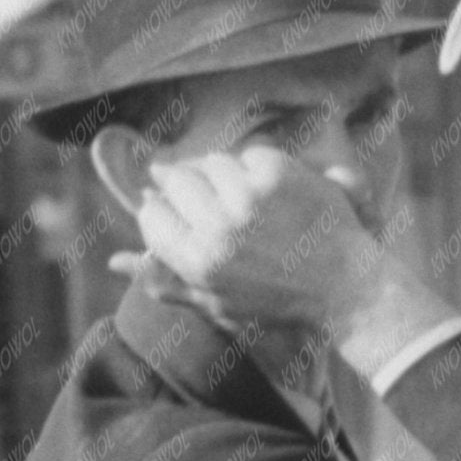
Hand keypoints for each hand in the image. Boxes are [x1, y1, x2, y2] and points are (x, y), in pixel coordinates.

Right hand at [127, 143, 393, 343]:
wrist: (345, 289)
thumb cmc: (279, 303)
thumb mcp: (218, 303)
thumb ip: (166, 281)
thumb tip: (115, 261)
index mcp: (198, 263)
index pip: (152, 216)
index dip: (162, 210)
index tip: (177, 212)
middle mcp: (217, 228)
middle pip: (176, 180)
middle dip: (187, 184)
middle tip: (212, 199)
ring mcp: (247, 198)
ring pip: (211, 163)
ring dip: (221, 174)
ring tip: (245, 199)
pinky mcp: (276, 174)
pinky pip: (249, 157)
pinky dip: (258, 170)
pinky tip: (274, 194)